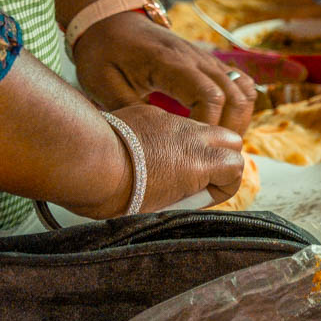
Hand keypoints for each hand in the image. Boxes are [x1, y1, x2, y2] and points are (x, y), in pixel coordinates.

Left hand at [73, 12, 257, 134]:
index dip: (209, 127)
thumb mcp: (103, 85)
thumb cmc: (103, 52)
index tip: (192, 148)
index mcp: (170, 63)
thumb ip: (130, 113)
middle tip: (211, 155)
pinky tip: (220, 124)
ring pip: (246, 90)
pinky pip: (241, 84)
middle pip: (237, 97)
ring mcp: (206, 60)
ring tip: (218, 142)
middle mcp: (196, 59)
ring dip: (239, 120)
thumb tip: (155, 144)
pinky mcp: (209, 64)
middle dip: (230, 130)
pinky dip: (239, 107)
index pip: (210, 97)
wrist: (109, 20)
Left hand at [110, 104, 245, 210]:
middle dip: (221, 158)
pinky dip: (168, 135)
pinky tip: (144, 150)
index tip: (199, 198)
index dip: (223, 187)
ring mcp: (171, 120)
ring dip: (196, 145)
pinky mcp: (148, 112)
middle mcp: (192, 136)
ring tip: (171, 165)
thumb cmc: (115, 191)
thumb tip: (183, 198)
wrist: (83, 161)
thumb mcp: (157, 209)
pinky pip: (171, 121)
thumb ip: (181, 198)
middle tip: (196, 178)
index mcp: (200, 162)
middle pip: (230, 140)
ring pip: (202, 127)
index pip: (237, 168)